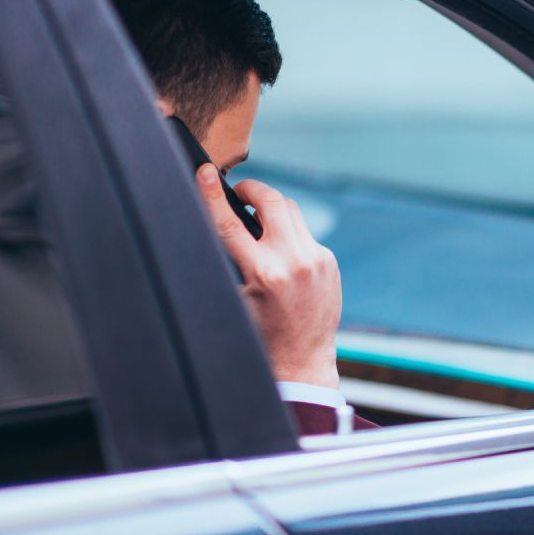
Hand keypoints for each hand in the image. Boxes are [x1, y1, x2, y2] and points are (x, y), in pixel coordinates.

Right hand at [196, 164, 340, 388]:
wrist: (302, 362)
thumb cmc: (261, 338)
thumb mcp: (235, 301)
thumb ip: (228, 262)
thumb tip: (217, 225)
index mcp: (263, 274)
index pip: (230, 222)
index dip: (213, 194)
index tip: (204, 172)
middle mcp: (293, 262)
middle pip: (271, 200)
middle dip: (252, 188)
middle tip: (239, 191)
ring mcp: (316, 260)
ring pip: (291, 210)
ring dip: (272, 208)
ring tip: (257, 217)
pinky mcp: (329, 262)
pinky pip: (304, 234)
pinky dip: (289, 234)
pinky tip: (280, 252)